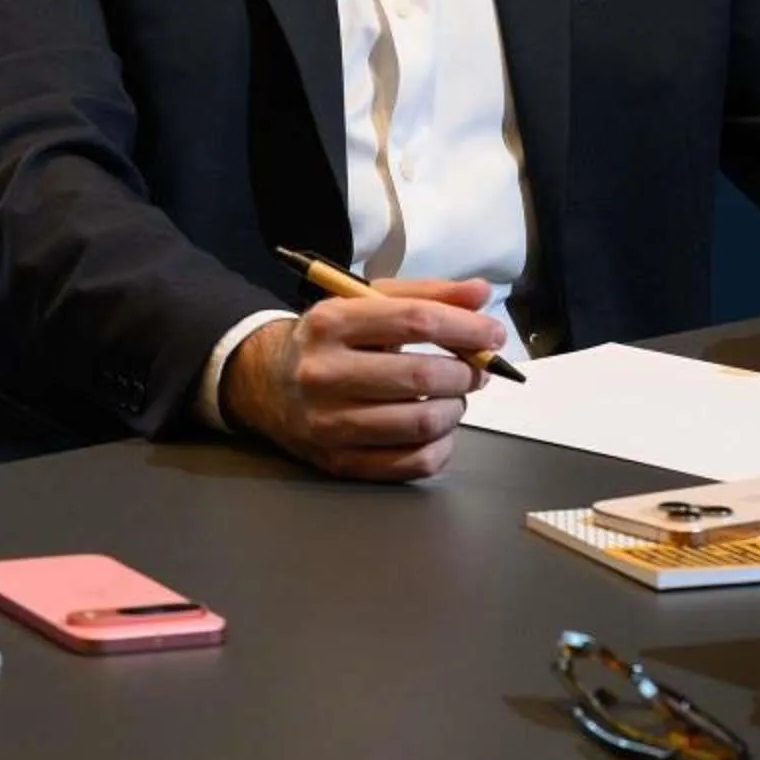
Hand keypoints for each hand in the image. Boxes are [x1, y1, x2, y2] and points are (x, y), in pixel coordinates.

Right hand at [220, 277, 502, 481]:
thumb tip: (480, 294)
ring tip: (454, 397)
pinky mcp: (337, 462)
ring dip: (455, 409)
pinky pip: (411, 464)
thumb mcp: (365, 303)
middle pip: (420, 376)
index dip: (466, 327)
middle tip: (476, 369)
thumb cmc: (331, 339)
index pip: (415, 321)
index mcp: (331, 322)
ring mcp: (327, 423)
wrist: (266, 382)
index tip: (493, 334)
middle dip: (465, 372)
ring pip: (420, 424)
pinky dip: (441, 447)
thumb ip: (425, 295)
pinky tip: (439, 429)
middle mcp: (323, 373)